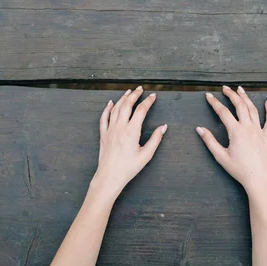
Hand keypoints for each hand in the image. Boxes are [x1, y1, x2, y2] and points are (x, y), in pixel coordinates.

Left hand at [90, 86, 166, 201]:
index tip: (153, 96)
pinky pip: (104, 117)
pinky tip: (111, 103)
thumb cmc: (129, 168)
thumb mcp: (146, 155)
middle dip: (134, 95)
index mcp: (131, 131)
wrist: (110, 176)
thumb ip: (155, 139)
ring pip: (116, 108)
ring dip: (123, 98)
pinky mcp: (103, 134)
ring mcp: (110, 130)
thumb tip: (163, 127)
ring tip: (128, 92)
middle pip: (127, 105)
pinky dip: (107, 108)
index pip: (141, 110)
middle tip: (140, 89)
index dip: (148, 101)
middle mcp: (120, 127)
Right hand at [196, 85, 266, 196]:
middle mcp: (248, 128)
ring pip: (253, 109)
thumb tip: (199, 129)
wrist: (258, 179)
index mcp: (236, 132)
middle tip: (225, 88)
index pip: (223, 112)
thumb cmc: (239, 170)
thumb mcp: (221, 156)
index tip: (209, 96)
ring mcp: (259, 131)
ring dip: (246, 97)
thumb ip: (210, 141)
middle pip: (239, 106)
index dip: (214, 103)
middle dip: (231, 95)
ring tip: (240, 89)